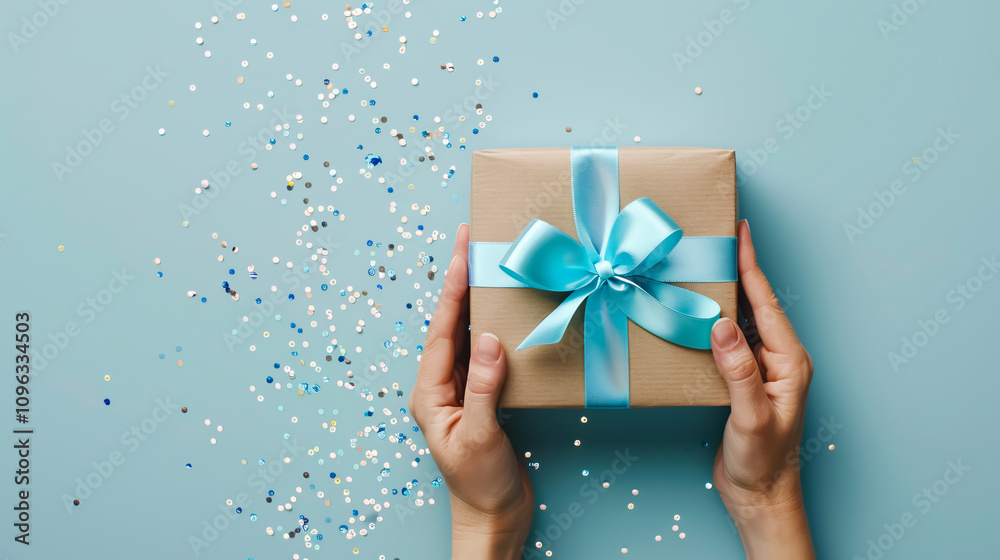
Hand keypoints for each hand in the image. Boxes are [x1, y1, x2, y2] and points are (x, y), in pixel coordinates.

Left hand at [409, 223, 533, 559]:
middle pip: (450, 324)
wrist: (494, 520)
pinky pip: (485, 354)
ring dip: (477, 302)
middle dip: (460, 283)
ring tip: (489, 266)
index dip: (452, 288)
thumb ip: (482, 387)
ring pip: (466, 335)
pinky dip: (494, 329)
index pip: (440, 330)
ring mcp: (461, 391)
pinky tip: (506, 314)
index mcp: (430, 392)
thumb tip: (487, 338)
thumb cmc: (480, 485)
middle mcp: (441, 386)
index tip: (462, 250)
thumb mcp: (480, 436)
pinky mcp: (483, 399)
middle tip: (472, 242)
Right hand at [710, 220, 815, 559]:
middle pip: (755, 306)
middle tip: (716, 241)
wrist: (759, 496)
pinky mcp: (741, 382)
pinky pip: (726, 344)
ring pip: (740, 322)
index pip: (766, 303)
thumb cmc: (763, 461)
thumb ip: (739, 370)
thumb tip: (721, 324)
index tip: (740, 233)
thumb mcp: (751, 416)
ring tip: (701, 270)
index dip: (751, 266)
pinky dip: (710, 325)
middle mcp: (777, 360)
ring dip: (721, 297)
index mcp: (788, 361)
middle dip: (736, 271)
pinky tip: (693, 318)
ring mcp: (760, 371)